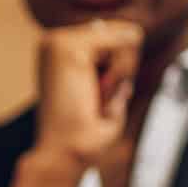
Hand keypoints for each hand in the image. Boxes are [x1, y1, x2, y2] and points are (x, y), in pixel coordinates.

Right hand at [8, 19, 143, 186]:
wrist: (63, 155)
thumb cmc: (84, 137)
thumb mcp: (108, 93)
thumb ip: (119, 64)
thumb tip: (132, 34)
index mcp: (60, 52)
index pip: (111, 35)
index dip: (120, 67)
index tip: (98, 97)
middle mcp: (55, 42)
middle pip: (120, 31)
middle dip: (124, 66)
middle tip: (100, 98)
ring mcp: (58, 41)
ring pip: (124, 34)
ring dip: (123, 70)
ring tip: (98, 96)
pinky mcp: (66, 47)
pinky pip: (122, 42)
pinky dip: (122, 70)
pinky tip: (102, 89)